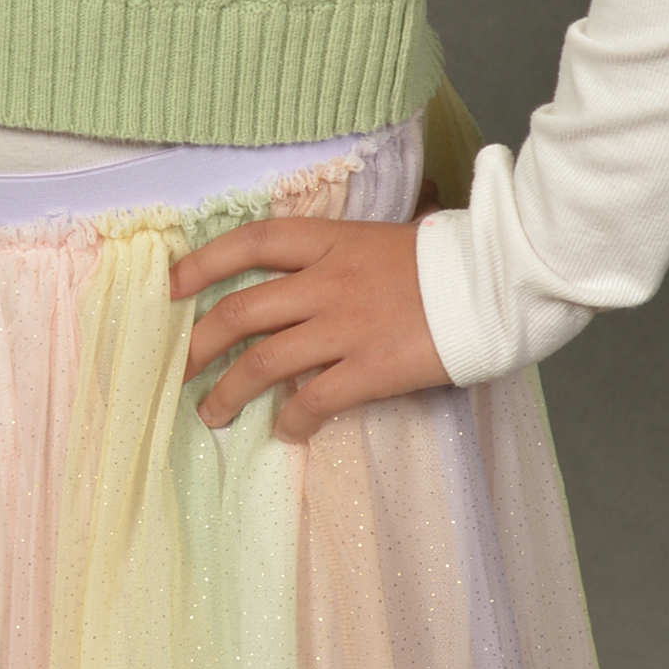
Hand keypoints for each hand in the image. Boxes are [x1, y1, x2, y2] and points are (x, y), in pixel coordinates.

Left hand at [171, 214, 449, 444]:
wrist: (497, 281)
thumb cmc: (441, 260)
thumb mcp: (379, 238)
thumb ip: (337, 254)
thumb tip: (305, 270)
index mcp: (329, 241)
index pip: (250, 242)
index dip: (203, 263)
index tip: (171, 286)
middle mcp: (326, 281)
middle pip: (241, 311)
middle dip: (198, 344)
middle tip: (178, 368)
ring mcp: (346, 326)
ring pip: (263, 361)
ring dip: (228, 391)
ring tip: (211, 412)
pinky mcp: (371, 368)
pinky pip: (313, 400)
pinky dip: (291, 419)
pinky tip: (285, 431)